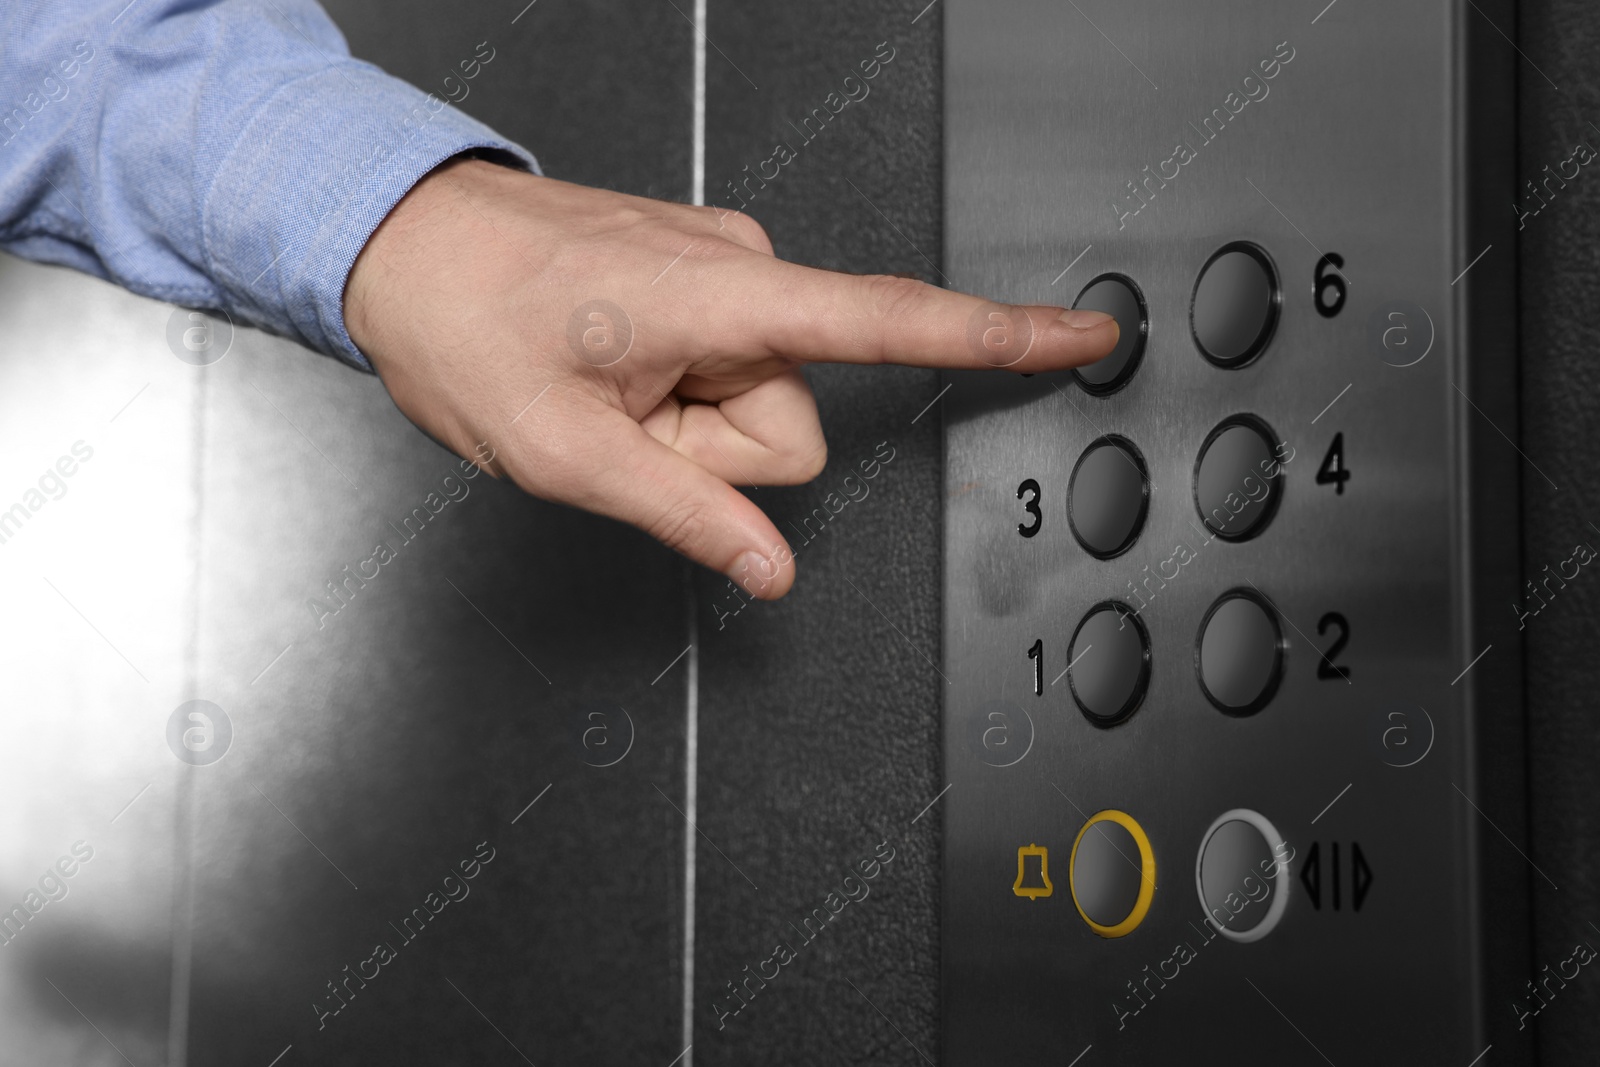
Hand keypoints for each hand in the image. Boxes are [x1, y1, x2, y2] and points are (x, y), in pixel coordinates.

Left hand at [344, 157, 1116, 598]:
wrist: (400, 241)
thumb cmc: (464, 323)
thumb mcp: (563, 451)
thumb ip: (684, 515)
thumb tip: (772, 570)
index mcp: (718, 299)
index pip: (890, 322)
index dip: (996, 337)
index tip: (1082, 333)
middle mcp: (738, 269)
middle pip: (791, 423)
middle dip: (712, 452)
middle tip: (621, 427)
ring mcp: (722, 270)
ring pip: (756, 403)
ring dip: (688, 424)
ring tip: (606, 393)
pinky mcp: (703, 278)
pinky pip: (728, 366)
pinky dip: (679, 391)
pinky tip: (614, 366)